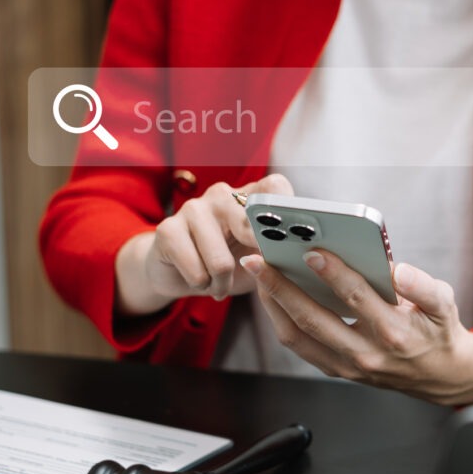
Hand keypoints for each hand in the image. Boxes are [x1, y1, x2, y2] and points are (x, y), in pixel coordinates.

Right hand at [115, 174, 293, 315]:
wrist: (177, 272)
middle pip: (250, 225)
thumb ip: (279, 252)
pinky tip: (201, 281)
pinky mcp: (168, 229)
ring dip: (223, 284)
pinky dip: (204, 286)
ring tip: (220, 284)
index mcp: (249, 196)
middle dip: (256, 260)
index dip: (286, 211)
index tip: (293, 239)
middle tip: (252, 273)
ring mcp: (194, 208)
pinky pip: (197, 272)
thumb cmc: (228, 262)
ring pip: (222, 261)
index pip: (275, 188)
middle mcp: (222, 194)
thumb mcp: (259, 259)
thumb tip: (304, 258)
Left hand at [239, 249, 472, 405]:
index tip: (311, 252)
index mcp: (394, 332)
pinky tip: (274, 297)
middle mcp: (366, 352)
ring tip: (259, 276)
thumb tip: (398, 270)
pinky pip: (301, 346)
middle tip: (258, 261)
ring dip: (273, 305)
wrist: (442, 376)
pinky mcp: (338, 370)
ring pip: (299, 337)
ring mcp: (348, 365)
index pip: (357, 298)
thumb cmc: (439, 334)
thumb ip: (423, 285)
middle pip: (314, 319)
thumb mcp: (444, 304)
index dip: (333, 273)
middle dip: (281, 288)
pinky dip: (282, 321)